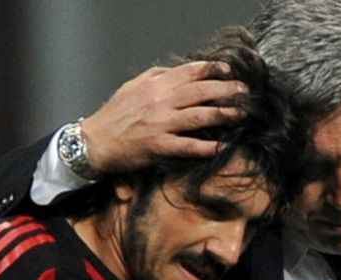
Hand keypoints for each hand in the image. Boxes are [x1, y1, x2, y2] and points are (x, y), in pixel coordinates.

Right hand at [80, 61, 247, 172]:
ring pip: (198, 115)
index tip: (229, 72)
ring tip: (241, 114)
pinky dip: (205, 146)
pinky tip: (221, 147)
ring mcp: (160, 124)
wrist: (95, 141)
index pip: (190, 72)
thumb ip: (156, 76)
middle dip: (226, 90)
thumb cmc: (115, 115)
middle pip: (200, 91)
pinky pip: (187, 145)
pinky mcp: (158, 145)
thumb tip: (178, 70)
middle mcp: (160, 101)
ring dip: (223, 114)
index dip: (212, 70)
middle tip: (244, 92)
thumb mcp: (133, 87)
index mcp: (155, 85)